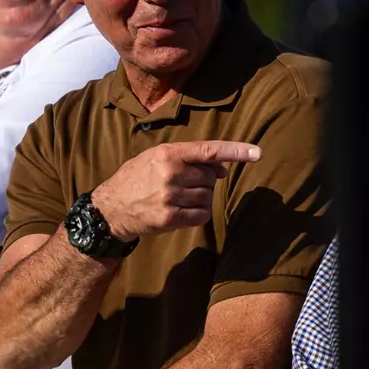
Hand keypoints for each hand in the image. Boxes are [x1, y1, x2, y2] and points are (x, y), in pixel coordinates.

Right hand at [91, 141, 260, 240]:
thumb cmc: (136, 179)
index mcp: (167, 153)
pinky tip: (183, 211)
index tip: (257, 153)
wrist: (111, 209)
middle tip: (185, 185)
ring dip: (200, 199)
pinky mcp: (170, 217)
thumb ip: (188, 159)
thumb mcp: (155, 158)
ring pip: (207, 197)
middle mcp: (170, 173)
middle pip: (210, 177)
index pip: (208, 150)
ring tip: (179, 198)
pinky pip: (201, 215)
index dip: (235, 152)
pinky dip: (199, 214)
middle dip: (205, 181)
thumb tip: (222, 169)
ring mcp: (170, 196)